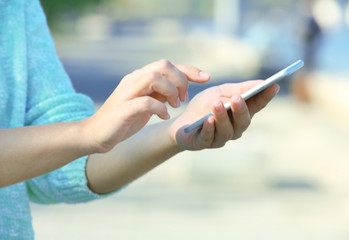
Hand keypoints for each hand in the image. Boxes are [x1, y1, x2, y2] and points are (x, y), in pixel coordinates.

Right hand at [83, 59, 209, 152]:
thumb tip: (180, 90)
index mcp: (140, 78)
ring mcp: (127, 93)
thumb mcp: (147, 104)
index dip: (189, 70)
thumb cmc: (123, 120)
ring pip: (154, 77)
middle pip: (163, 65)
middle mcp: (133, 80)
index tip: (207, 78)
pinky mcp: (123, 108)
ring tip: (175, 106)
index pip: (168, 65)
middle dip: (181, 80)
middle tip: (184, 98)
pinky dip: (159, 108)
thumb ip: (160, 94)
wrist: (95, 134)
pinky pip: (145, 102)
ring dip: (171, 91)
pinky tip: (164, 116)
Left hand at [170, 81, 279, 149]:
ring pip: (227, 130)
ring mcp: (221, 137)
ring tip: (218, 104)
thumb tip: (260, 82)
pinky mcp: (205, 143)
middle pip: (243, 121)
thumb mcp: (219, 92)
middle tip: (237, 98)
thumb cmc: (203, 107)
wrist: (182, 123)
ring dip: (223, 117)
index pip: (256, 105)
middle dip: (241, 109)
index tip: (273, 85)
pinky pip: (209, 137)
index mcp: (240, 114)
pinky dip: (209, 128)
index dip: (265, 97)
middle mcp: (235, 128)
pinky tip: (208, 120)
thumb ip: (237, 89)